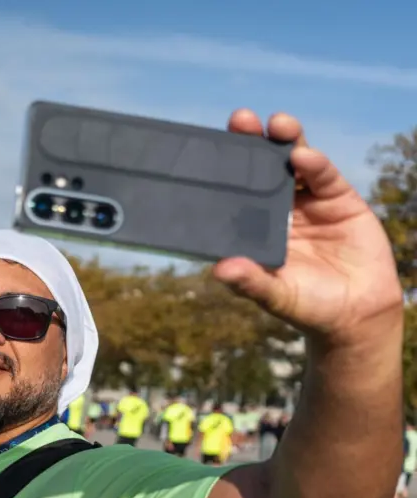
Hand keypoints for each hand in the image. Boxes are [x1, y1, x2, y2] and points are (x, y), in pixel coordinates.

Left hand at [213, 111, 402, 347]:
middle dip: (250, 142)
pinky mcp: (338, 198)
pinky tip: (303, 155)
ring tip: (276, 124)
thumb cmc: (308, 306)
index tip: (203, 149)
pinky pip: (324, 175)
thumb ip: (251, 283)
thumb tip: (219, 270)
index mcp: (252, 227)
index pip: (232, 193)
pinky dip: (315, 163)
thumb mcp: (276, 296)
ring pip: (291, 163)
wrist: (357, 313)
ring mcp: (306, 201)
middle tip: (239, 119)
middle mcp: (275, 209)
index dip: (221, 171)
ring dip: (284, 141)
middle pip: (259, 169)